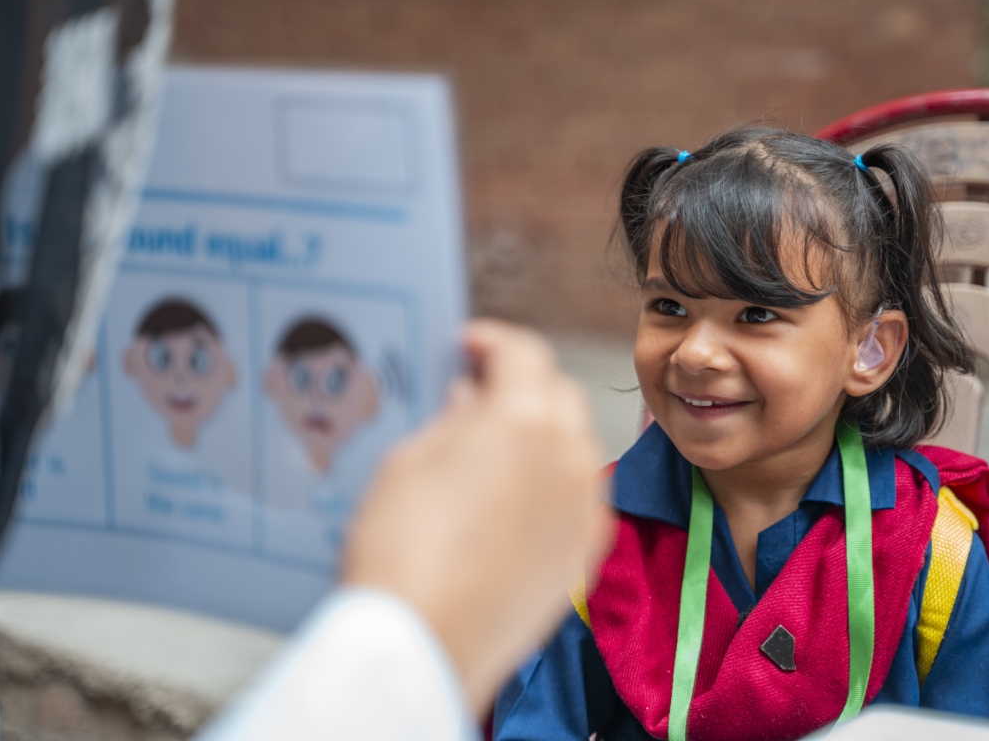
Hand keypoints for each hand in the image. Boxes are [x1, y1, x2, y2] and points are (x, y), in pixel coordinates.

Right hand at [342, 319, 612, 715]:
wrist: (421, 645)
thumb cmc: (402, 552)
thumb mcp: (409, 462)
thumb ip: (451, 419)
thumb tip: (471, 400)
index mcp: (523, 418)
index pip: (524, 352)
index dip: (492, 342)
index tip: (469, 347)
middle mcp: (569, 455)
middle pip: (558, 394)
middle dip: (522, 385)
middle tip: (478, 396)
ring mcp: (585, 507)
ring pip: (577, 445)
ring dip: (544, 435)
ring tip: (495, 454)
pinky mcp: (587, 553)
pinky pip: (582, 497)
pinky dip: (556, 485)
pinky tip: (516, 502)